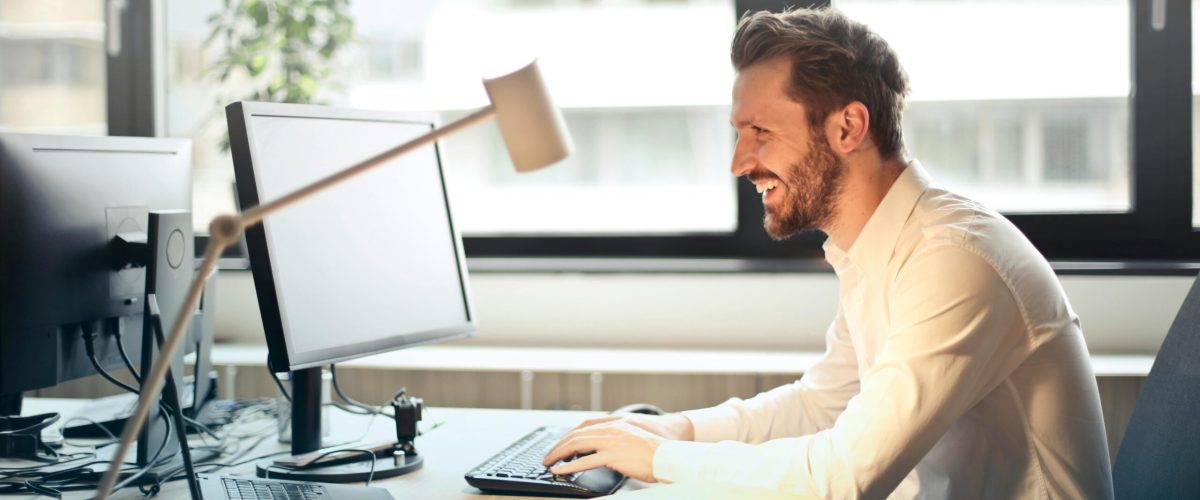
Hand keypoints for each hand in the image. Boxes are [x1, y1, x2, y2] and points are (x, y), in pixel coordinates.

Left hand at [541, 413, 693, 482]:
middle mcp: (611, 429)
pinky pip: (585, 461)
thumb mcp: (634, 437)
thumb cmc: (657, 450)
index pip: (585, 425)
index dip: (570, 434)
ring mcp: (611, 441)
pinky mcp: (613, 456)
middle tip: (549, 455)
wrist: (670, 455)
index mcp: (616, 423)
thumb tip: (604, 449)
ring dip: (559, 453)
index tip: (561, 443)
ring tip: (549, 463)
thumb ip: (618, 438)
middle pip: (577, 434)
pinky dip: (569, 466)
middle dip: (559, 445)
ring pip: (577, 444)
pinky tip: (560, 470)